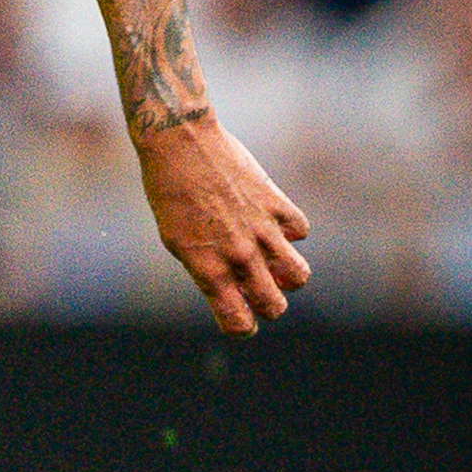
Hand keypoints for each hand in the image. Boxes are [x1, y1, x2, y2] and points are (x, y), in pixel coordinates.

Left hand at [135, 110, 308, 334]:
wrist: (180, 144)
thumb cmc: (170, 194)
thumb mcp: (177, 240)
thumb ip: (208, 268)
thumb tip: (238, 287)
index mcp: (208, 269)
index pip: (238, 321)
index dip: (242, 327)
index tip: (242, 320)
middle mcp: (238, 254)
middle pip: (274, 305)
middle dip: (271, 306)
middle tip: (262, 293)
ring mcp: (260, 230)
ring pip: (298, 276)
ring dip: (289, 276)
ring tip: (275, 263)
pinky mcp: (277, 203)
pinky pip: (301, 232)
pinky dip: (291, 232)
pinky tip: (274, 223)